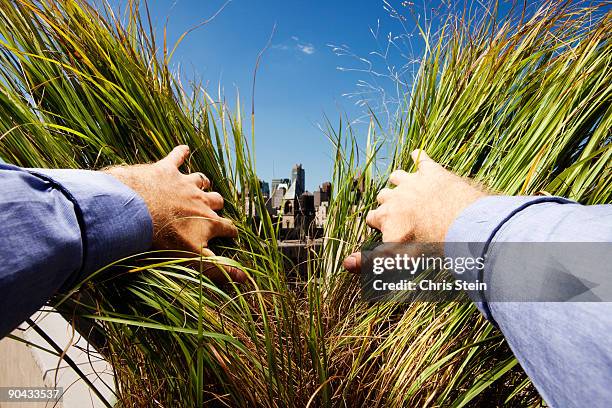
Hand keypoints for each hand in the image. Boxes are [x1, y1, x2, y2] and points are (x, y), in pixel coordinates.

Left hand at [104, 145, 244, 281]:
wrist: (137, 211)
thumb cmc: (164, 238)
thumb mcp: (193, 258)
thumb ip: (218, 269)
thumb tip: (245, 280)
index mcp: (208, 221)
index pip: (227, 227)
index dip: (231, 231)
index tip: (232, 234)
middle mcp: (201, 200)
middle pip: (216, 200)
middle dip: (217, 205)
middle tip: (215, 208)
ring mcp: (184, 183)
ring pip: (201, 180)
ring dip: (202, 182)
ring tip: (203, 184)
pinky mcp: (166, 169)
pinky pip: (177, 157)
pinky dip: (181, 152)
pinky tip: (184, 148)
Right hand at [343, 150, 485, 272]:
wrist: (460, 224)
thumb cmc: (429, 244)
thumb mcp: (399, 257)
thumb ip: (371, 260)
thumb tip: (346, 263)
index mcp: (386, 216)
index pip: (371, 218)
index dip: (377, 224)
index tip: (383, 229)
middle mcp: (395, 196)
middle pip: (383, 196)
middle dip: (386, 203)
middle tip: (396, 211)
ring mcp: (413, 182)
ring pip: (397, 176)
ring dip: (397, 181)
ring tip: (401, 186)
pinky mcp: (432, 173)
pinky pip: (422, 160)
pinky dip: (419, 157)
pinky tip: (417, 154)